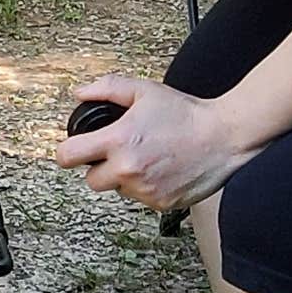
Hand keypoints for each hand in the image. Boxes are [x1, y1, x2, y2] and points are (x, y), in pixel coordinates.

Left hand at [56, 76, 247, 215]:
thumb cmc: (186, 114)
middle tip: (120, 153)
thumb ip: (107, 89)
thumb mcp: (144, 90)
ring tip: (148, 157)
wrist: (224, 136)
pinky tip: (162, 169)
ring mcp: (144, 189)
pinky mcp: (160, 203)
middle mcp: (127, 169)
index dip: (68, 153)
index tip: (75, 151)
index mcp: (118, 140)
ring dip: (125, 178)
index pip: (68, 157)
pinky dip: (147, 187)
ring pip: (118, 190)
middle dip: (100, 167)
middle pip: (91, 181)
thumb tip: (81, 94)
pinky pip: (141, 198)